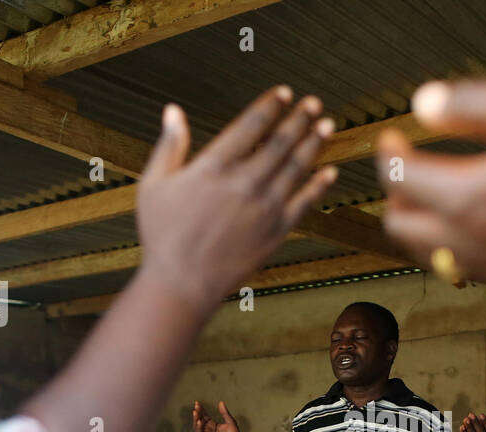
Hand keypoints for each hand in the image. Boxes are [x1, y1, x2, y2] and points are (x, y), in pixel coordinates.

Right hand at [137, 88, 337, 310]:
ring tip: (327, 125)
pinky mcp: (277, 231)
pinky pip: (304, 203)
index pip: (250, 125)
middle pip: (280, 142)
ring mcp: (264, 208)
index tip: (284, 94)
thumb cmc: (162, 235)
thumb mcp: (154, 185)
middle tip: (314, 104)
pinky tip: (330, 172)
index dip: (270, 106)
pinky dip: (319, 185)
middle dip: (299, 119)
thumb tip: (173, 112)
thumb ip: (169, 146)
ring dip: (314, 144)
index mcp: (214, 167)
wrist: (183, 283)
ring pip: (296, 168)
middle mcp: (244, 182)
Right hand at [193, 400, 242, 431]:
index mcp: (212, 424)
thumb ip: (225, 413)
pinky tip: (199, 422)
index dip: (201, 409)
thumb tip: (221, 402)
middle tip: (196, 406)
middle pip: (200, 419)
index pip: (204, 415)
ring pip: (197, 426)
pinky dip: (198, 428)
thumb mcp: (230, 421)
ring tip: (195, 412)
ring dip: (196, 419)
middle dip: (197, 412)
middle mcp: (208, 429)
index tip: (197, 403)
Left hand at [376, 80, 485, 285]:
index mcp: (467, 197)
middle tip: (411, 162)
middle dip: (396, 192)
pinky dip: (451, 243)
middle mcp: (469, 242)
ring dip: (420, 221)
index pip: (398, 178)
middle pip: (399, 225)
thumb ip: (470, 103)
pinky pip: (460, 267)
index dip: (389, 151)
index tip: (396, 133)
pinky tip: (475, 216)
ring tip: (438, 188)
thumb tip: (421, 103)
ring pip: (426, 253)